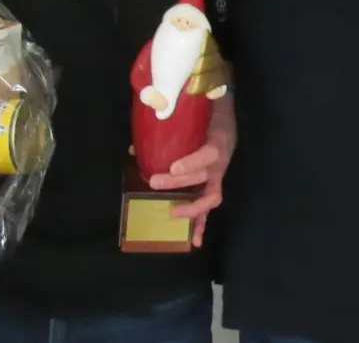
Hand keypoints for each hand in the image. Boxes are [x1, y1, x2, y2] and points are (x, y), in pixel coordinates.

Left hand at [149, 95, 234, 247]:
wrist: (224, 120)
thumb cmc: (204, 118)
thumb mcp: (191, 119)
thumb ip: (167, 131)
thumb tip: (134, 149)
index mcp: (216, 142)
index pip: (208, 154)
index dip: (192, 163)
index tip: (174, 167)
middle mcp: (219, 162)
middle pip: (203, 176)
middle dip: (178, 183)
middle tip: (154, 183)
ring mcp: (217, 176)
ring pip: (209, 196)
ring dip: (193, 209)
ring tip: (174, 215)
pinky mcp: (213, 186)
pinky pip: (208, 207)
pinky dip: (201, 224)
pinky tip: (194, 241)